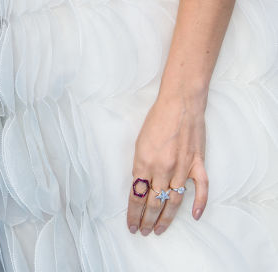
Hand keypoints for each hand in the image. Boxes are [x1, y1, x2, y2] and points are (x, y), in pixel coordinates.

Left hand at [127, 94, 208, 236]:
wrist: (180, 102)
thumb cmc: (158, 118)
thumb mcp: (140, 142)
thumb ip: (141, 165)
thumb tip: (140, 186)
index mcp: (144, 162)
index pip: (136, 196)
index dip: (133, 213)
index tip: (131, 225)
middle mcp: (163, 168)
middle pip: (154, 203)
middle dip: (147, 220)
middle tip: (143, 231)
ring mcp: (182, 167)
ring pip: (174, 201)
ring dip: (166, 218)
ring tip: (159, 229)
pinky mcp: (198, 163)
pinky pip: (201, 188)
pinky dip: (200, 204)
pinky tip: (196, 216)